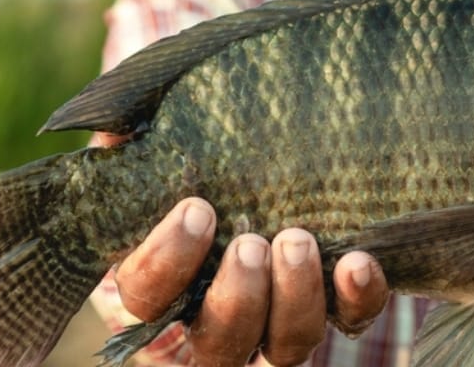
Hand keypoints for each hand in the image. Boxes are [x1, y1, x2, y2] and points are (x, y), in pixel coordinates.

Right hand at [91, 135, 389, 365]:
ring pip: (285, 346)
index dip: (167, 262)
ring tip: (299, 241)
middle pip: (220, 342)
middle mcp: (216, 319)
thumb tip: (115, 129)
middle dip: (238, 298)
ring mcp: (278, 322)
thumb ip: (134, 140)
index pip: (145, 298)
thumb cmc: (197, 155)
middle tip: (250, 244)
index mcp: (158, 284)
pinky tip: (358, 262)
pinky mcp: (336, 308)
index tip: (197, 209)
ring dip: (295, 299)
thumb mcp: (160, 144)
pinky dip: (357, 298)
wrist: (269, 158)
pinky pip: (351, 321)